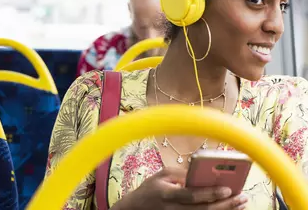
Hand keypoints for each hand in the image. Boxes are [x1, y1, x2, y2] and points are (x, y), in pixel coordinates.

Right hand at [112, 167, 247, 209]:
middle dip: (225, 205)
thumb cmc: (150, 189)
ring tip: (240, 204)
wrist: (136, 209)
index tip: (227, 189)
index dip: (210, 193)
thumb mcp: (161, 175)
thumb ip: (180, 173)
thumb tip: (201, 173)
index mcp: (168, 195)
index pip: (192, 196)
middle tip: (242, 197)